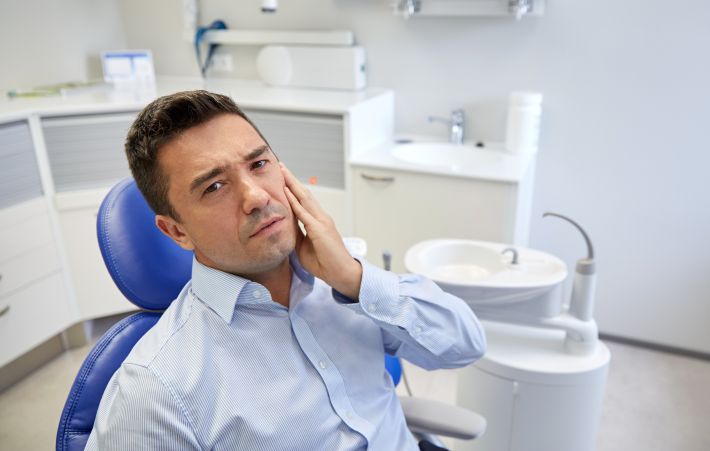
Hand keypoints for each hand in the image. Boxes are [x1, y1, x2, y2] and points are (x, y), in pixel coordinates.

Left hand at [281, 163, 361, 298]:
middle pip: (304, 194)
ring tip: (283, 172)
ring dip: (293, 184)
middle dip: (292, 180)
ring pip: (305, 198)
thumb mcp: (304, 247)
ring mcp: (322, 222)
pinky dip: (294, 202)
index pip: (303, 201)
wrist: (341, 273)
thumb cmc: (325, 263)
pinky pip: (304, 213)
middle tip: (281, 166)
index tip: (283, 177)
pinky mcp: (320, 230)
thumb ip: (297, 234)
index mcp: (318, 221)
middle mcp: (321, 217)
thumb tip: (285, 227)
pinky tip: (287, 192)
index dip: (293, 188)